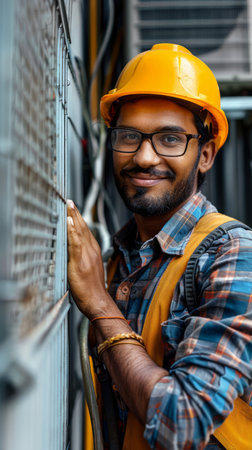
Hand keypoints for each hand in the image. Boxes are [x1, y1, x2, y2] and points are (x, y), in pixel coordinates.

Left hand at [67, 200, 109, 316]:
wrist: (98, 302)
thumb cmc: (92, 290)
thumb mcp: (89, 269)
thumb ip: (83, 258)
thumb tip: (74, 251)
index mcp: (93, 251)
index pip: (85, 230)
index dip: (78, 218)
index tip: (72, 207)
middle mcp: (92, 250)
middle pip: (83, 228)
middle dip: (75, 213)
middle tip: (69, 200)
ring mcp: (87, 256)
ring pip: (80, 232)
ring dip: (73, 217)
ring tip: (68, 205)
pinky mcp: (80, 263)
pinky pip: (75, 244)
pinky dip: (72, 231)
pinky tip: (68, 222)